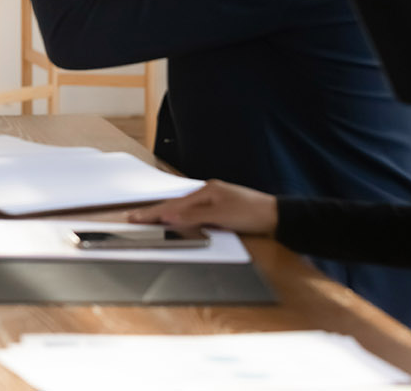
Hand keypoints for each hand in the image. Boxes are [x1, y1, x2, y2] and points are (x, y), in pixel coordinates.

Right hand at [128, 180, 278, 234]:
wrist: (277, 216)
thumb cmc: (253, 214)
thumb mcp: (222, 216)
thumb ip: (194, 216)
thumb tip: (169, 216)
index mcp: (206, 191)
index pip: (173, 205)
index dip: (153, 213)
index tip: (134, 217)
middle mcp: (208, 192)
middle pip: (175, 204)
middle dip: (154, 211)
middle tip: (133, 218)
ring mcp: (214, 200)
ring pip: (183, 207)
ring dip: (165, 213)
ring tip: (147, 218)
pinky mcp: (220, 208)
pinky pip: (193, 211)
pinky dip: (180, 215)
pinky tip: (175, 219)